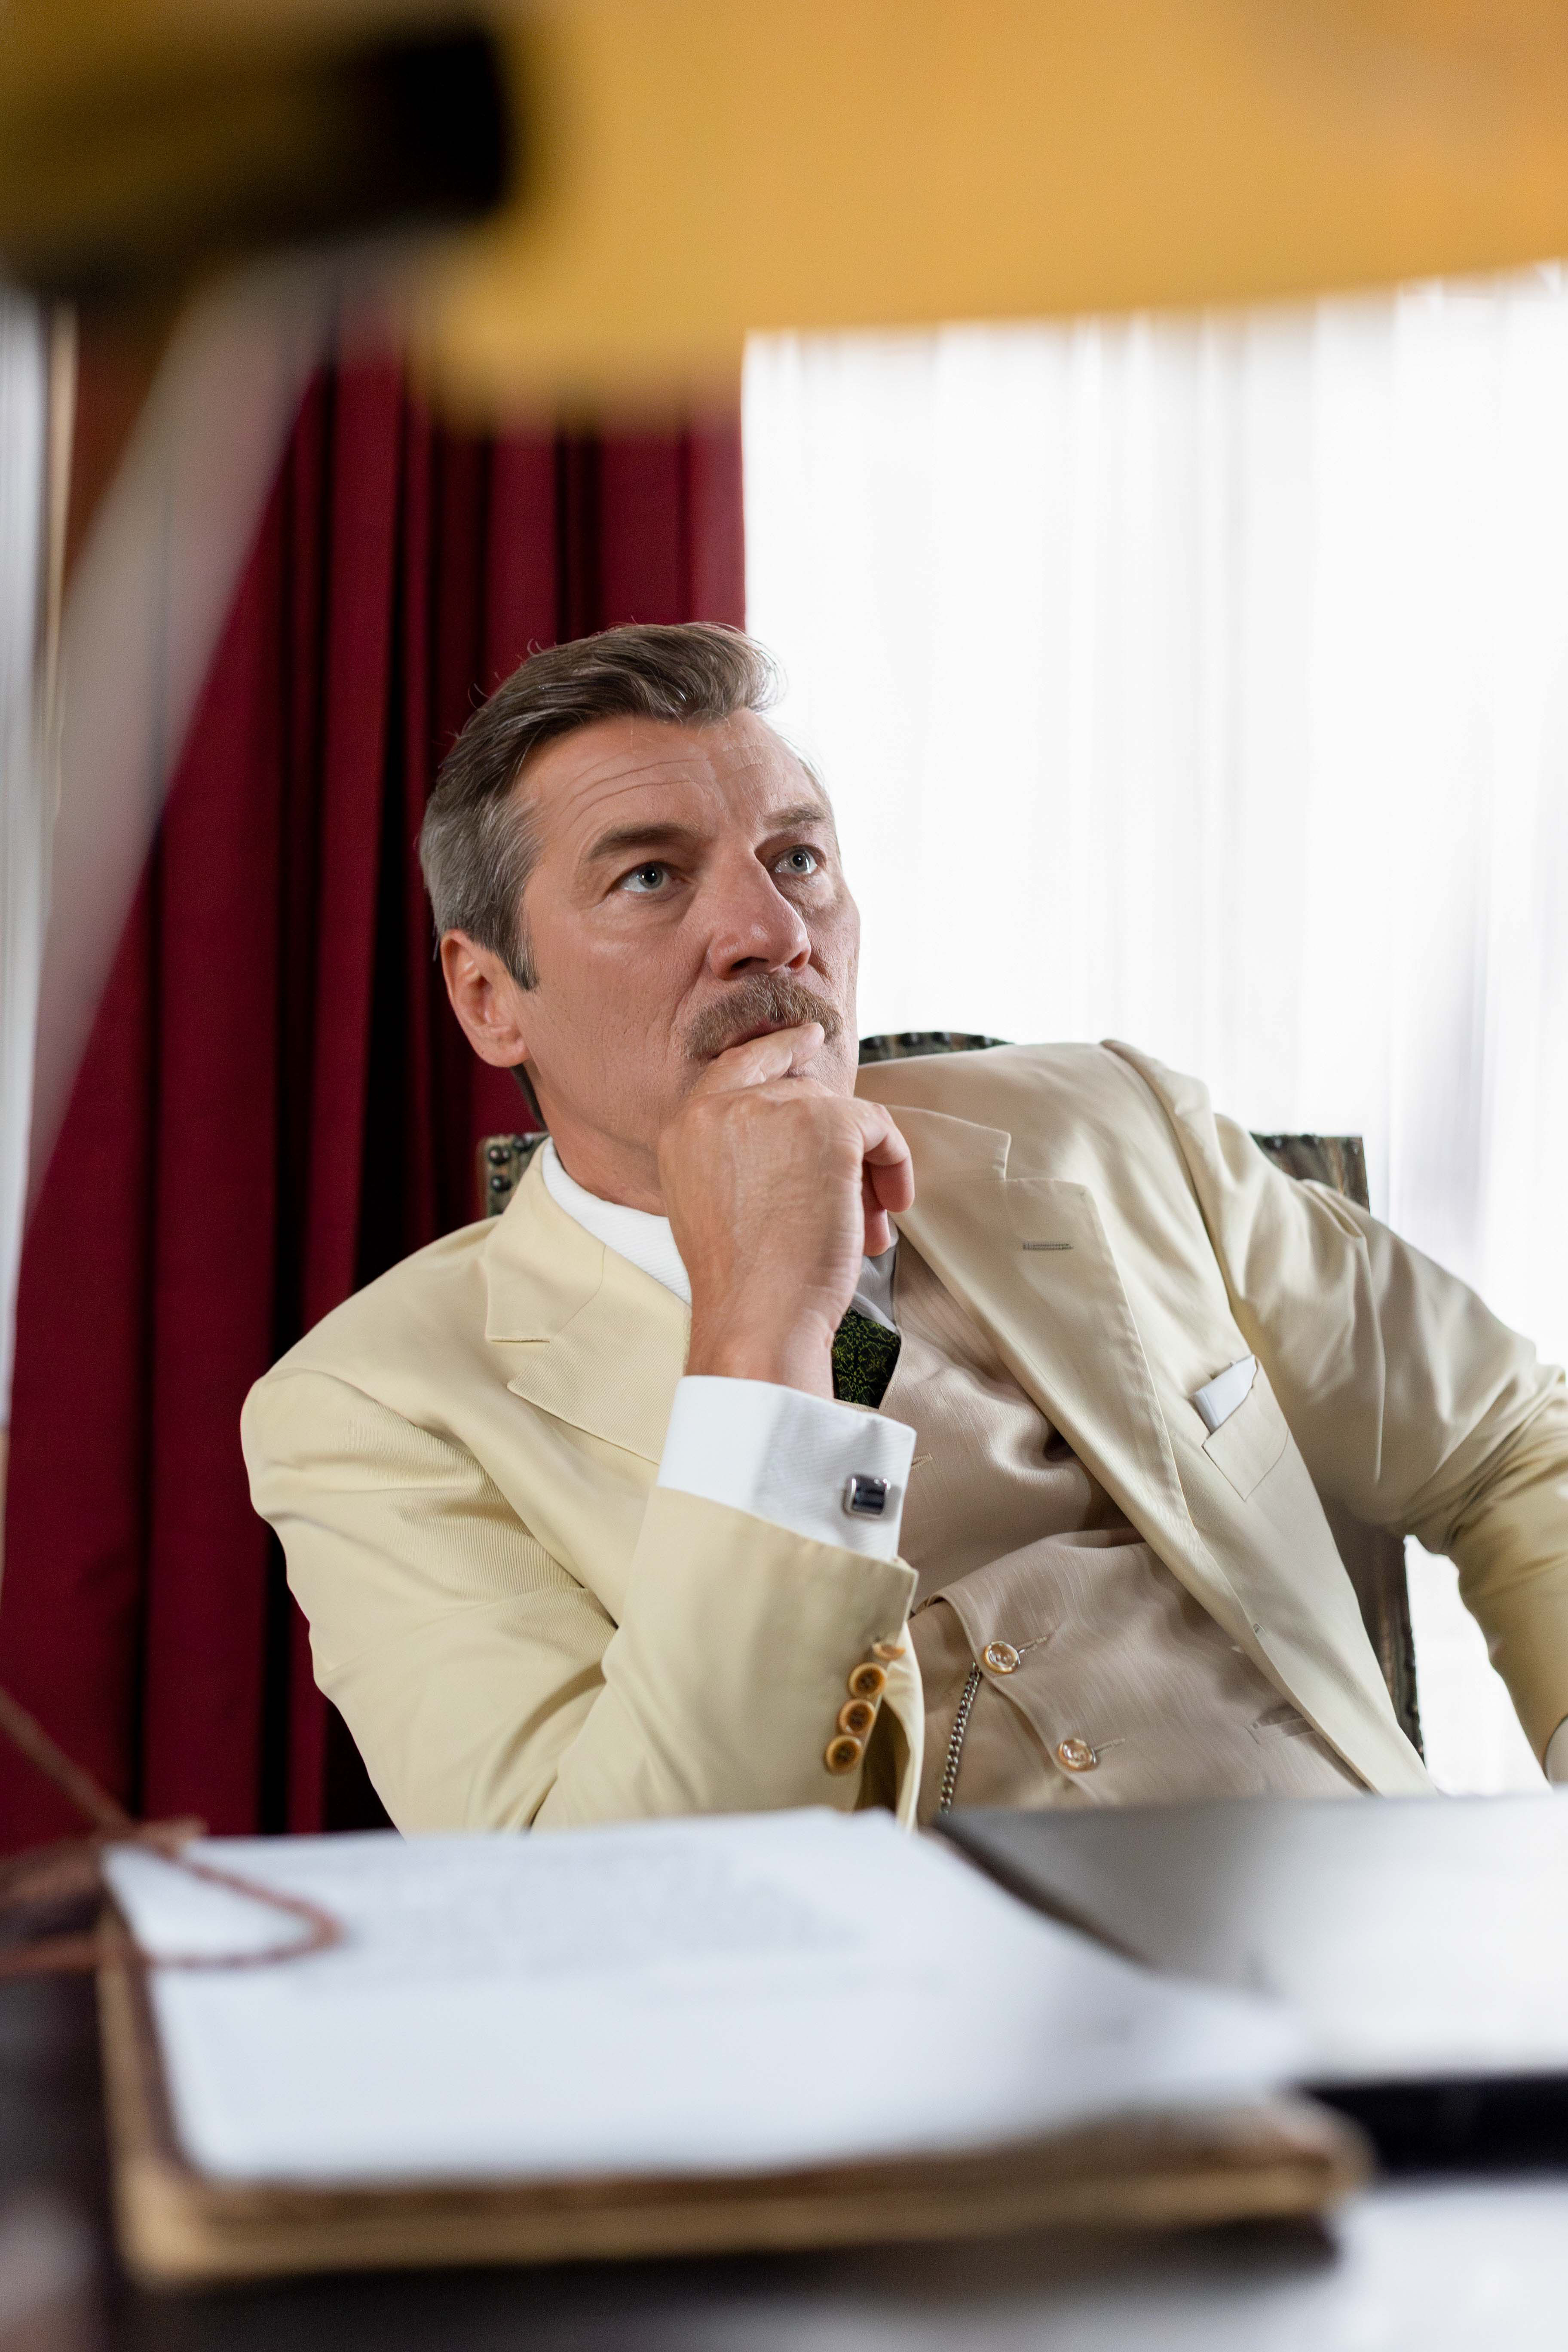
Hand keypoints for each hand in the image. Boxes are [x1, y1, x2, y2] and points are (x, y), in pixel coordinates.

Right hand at [658, 1023, 914, 1397]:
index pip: (736, 1066)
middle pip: (800, 1096)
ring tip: (868, 1227)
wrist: (757, 1318)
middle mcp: (720, 1108)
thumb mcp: (716, 1203)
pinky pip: (877, 1127)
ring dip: (864, 1169)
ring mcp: (771, 1110)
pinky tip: (889, 1211)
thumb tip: (806, 1136)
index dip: (777, 1049)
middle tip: (859, 1207)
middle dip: (836, 1148)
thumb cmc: (743, 1285)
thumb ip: (741, 1156)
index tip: (809, 1039)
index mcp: (684, 1129)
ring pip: (840, 1114)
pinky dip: (894, 1166)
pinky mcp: (825, 1124)